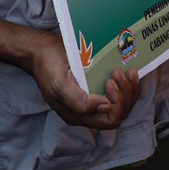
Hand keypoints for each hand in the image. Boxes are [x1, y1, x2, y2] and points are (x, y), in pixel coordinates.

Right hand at [21, 28, 140, 129]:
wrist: (40, 49)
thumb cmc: (48, 65)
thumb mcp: (60, 85)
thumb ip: (80, 102)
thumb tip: (104, 106)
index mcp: (77, 114)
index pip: (110, 120)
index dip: (117, 103)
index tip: (111, 82)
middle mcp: (87, 110)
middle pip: (119, 112)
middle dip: (126, 94)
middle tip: (119, 73)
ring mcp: (92, 98)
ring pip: (122, 103)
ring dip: (129, 88)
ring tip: (125, 71)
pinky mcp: (95, 85)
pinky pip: (118, 91)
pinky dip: (126, 82)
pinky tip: (127, 70)